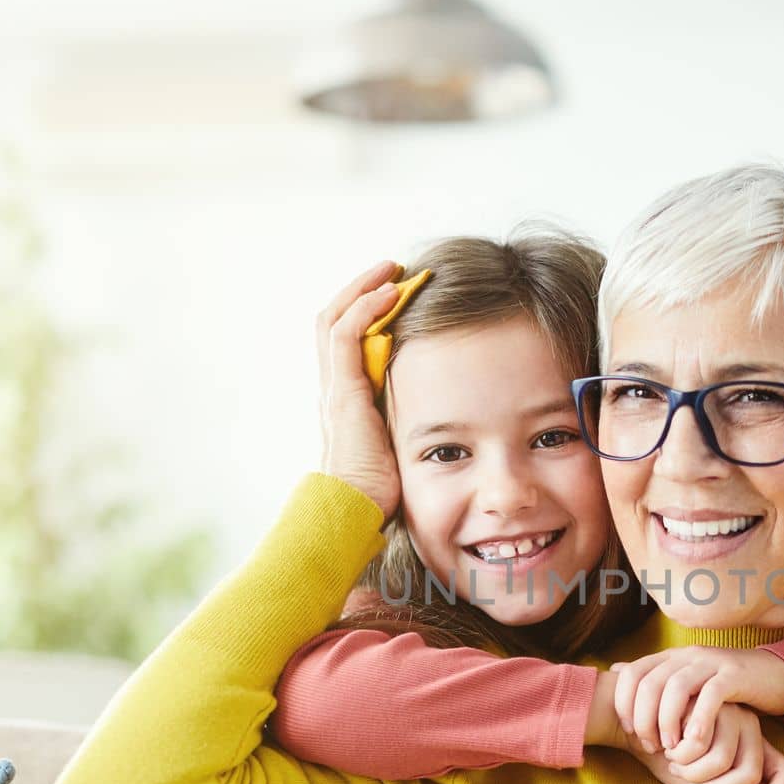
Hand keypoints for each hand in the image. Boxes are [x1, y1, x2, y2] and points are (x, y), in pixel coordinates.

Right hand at [315, 262, 407, 517]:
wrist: (352, 513)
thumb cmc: (378, 494)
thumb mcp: (398, 450)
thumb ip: (412, 429)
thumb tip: (451, 422)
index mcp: (343, 401)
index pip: (344, 342)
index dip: (364, 313)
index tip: (395, 295)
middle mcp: (332, 388)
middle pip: (332, 321)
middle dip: (361, 291)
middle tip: (392, 270)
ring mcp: (334, 387)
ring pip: (334, 319)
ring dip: (364, 289)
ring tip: (392, 269)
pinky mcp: (343, 391)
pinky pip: (346, 334)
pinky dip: (366, 307)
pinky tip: (392, 292)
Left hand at [607, 646, 783, 757]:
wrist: (775, 675)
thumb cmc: (726, 689)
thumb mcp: (687, 682)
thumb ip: (655, 678)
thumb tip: (616, 671)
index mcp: (672, 657)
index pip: (632, 674)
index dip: (623, 703)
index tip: (628, 732)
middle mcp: (688, 656)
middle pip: (650, 682)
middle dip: (644, 718)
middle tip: (649, 745)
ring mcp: (712, 663)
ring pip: (677, 687)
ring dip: (667, 720)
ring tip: (671, 746)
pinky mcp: (736, 675)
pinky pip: (712, 694)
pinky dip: (700, 718)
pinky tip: (696, 741)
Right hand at [624, 702, 783, 783]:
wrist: (633, 725)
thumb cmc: (667, 755)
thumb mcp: (699, 782)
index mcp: (754, 746)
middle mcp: (749, 726)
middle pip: (749, 773)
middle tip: (688, 777)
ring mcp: (729, 711)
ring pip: (723, 760)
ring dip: (691, 771)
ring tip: (673, 758)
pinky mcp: (705, 700)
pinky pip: (699, 743)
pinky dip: (678, 753)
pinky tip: (665, 743)